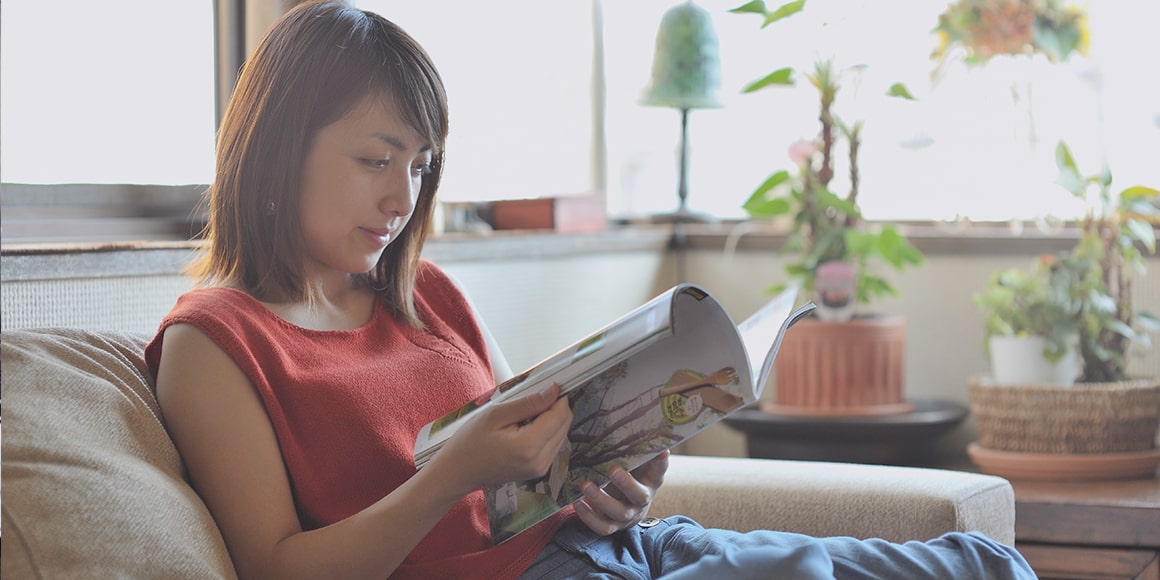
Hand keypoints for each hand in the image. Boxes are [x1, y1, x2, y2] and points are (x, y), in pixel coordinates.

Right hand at [431, 384, 572, 496]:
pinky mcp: (538, 471)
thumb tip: (554, 391)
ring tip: (527, 414)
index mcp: (529, 447)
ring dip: (552, 420)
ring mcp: (540, 469)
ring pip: (562, 434)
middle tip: (535, 398)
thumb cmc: (470, 442)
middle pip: (564, 425)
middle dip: (556, 408)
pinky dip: (547, 432)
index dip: (558, 397)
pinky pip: (553, 445)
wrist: (459, 471)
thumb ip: (529, 403)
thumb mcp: (496, 414)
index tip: (549, 385)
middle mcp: (540, 462)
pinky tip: (528, 427)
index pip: (560, 416)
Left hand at [575, 450, 668, 535]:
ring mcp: (627, 515)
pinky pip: (602, 527)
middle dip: (626, 484)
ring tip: (585, 485)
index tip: (661, 451)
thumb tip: (646, 430)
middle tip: (612, 470)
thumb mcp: (637, 464)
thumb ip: (638, 450)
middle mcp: (642, 500)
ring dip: (601, 500)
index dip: (661, 463)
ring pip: (618, 512)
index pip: (659, 472)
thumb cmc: (631, 476)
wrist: (627, 505)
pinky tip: (578, 503)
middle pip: (639, 496)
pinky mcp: (613, 526)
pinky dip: (589, 517)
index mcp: (651, 482)